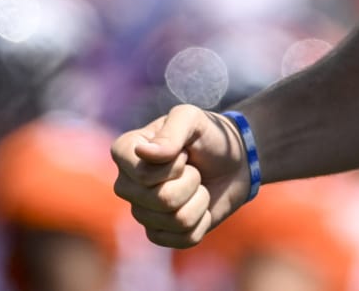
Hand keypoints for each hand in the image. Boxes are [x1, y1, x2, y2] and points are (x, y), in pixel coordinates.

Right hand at [111, 104, 251, 247]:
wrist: (233, 160)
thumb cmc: (208, 135)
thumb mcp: (192, 119)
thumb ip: (171, 133)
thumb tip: (142, 153)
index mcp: (125, 152)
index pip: (142, 175)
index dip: (173, 166)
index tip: (184, 152)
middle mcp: (126, 184)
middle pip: (160, 200)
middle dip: (191, 181)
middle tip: (194, 168)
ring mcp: (141, 211)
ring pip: (175, 220)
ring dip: (199, 199)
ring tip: (198, 184)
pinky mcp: (160, 233)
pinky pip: (184, 239)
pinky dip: (203, 220)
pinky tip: (200, 205)